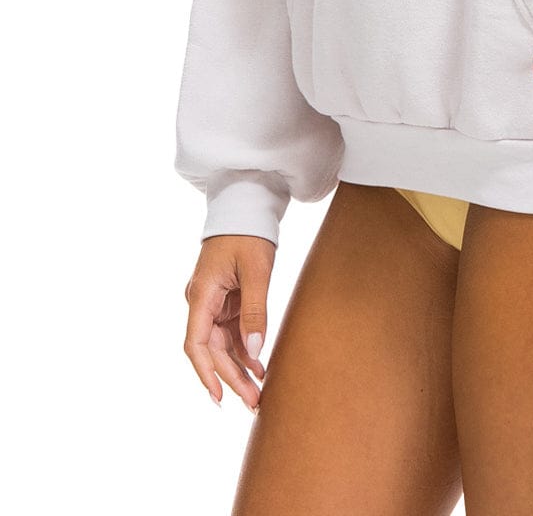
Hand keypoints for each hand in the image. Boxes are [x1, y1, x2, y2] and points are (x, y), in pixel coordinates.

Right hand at [183, 234, 275, 412]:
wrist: (246, 206)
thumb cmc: (249, 234)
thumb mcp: (256, 271)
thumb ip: (255, 310)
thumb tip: (254, 352)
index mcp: (201, 295)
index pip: (197, 344)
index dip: (206, 374)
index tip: (219, 398)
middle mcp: (202, 302)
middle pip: (212, 350)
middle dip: (231, 377)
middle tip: (254, 402)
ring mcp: (213, 302)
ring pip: (222, 344)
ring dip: (239, 367)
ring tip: (259, 392)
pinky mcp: (225, 299)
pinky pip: (231, 332)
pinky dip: (244, 349)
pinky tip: (259, 367)